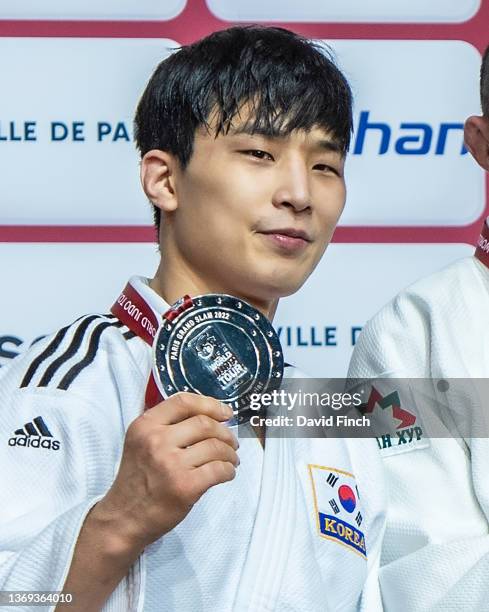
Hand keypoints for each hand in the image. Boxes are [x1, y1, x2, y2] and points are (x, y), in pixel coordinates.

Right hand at [92, 392, 238, 549]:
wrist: (124, 518)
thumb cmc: (138, 479)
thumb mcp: (141, 442)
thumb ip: (167, 426)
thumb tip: (211, 416)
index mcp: (145, 425)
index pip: (183, 401)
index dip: (210, 404)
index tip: (225, 413)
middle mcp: (156, 440)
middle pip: (205, 424)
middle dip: (225, 433)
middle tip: (231, 442)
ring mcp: (171, 464)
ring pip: (215, 446)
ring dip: (230, 453)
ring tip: (231, 459)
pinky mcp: (185, 487)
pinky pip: (219, 470)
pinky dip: (229, 470)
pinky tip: (227, 473)